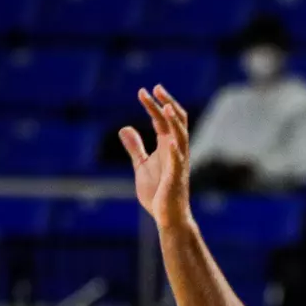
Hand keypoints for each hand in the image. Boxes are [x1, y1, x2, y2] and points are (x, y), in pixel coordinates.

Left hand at [119, 85, 190, 229]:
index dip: (154, 105)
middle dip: (167, 105)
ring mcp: (178, 164)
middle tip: (156, 88)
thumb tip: (124, 128)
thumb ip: (135, 147)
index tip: (143, 91)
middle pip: (176, 122)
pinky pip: (178, 162)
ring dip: (174, 122)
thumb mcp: (141, 165)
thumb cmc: (158, 193)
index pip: (162, 120)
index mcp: (167, 147)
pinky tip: (170, 140)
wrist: (168, 217)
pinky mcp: (176, 179)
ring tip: (166, 107)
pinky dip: (175, 151)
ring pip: (181, 137)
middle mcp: (176, 151)